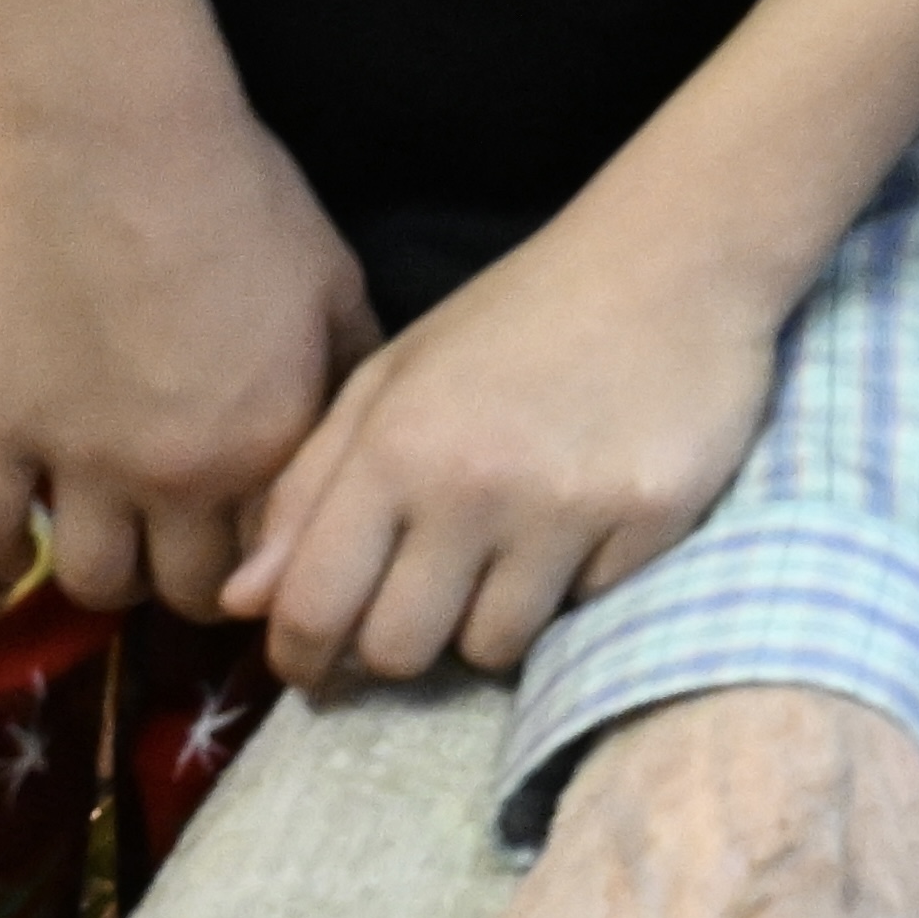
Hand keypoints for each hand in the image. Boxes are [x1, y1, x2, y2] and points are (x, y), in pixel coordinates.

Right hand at [0, 95, 373, 621]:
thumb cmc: (247, 199)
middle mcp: (177, 476)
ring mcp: (78, 462)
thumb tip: (351, 443)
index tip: (267, 550)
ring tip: (121, 543)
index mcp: (270, 442)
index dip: (276, 559)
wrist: (123, 141)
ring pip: (91, 586)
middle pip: (188, 593)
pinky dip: (0, 552)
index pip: (279, 558)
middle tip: (193, 553)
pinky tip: (19, 540)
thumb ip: (347, 377)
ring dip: (111, 577)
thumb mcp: (335, 284)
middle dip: (200, 583)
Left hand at [227, 192, 788, 688]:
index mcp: (395, 445)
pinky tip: (586, 520)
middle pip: (398, 651)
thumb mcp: (395, 377)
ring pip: (492, 648)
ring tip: (509, 559)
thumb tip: (242, 602)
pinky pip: (584, 608)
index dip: (301, 656)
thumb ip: (309, 486)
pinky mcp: (650, 519)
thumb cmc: (520, 314)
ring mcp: (566, 508)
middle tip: (424, 605)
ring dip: (489, 621)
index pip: (311, 608)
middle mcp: (473, 486)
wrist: (677, 254)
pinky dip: (575, 584)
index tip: (318, 663)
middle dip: (398, 645)